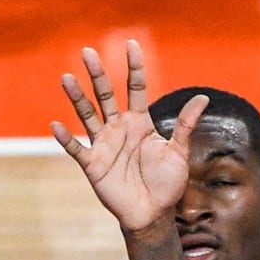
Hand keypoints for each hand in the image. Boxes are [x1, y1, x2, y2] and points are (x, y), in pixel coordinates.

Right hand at [51, 39, 206, 233]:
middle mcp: (119, 128)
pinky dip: (66, 139)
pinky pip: (77, 149)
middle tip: (88, 52)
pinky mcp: (94, 164)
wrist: (153, 214)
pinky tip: (56, 126)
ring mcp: (104, 144)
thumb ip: (186, 125)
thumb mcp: (179, 152)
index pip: (135, 88)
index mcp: (140, 122)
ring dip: (77, 98)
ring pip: (88, 115)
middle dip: (97, 74)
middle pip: (106, 95)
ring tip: (66, 77)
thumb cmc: (167, 184)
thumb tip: (203, 97)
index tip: (132, 45)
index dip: (134, 67)